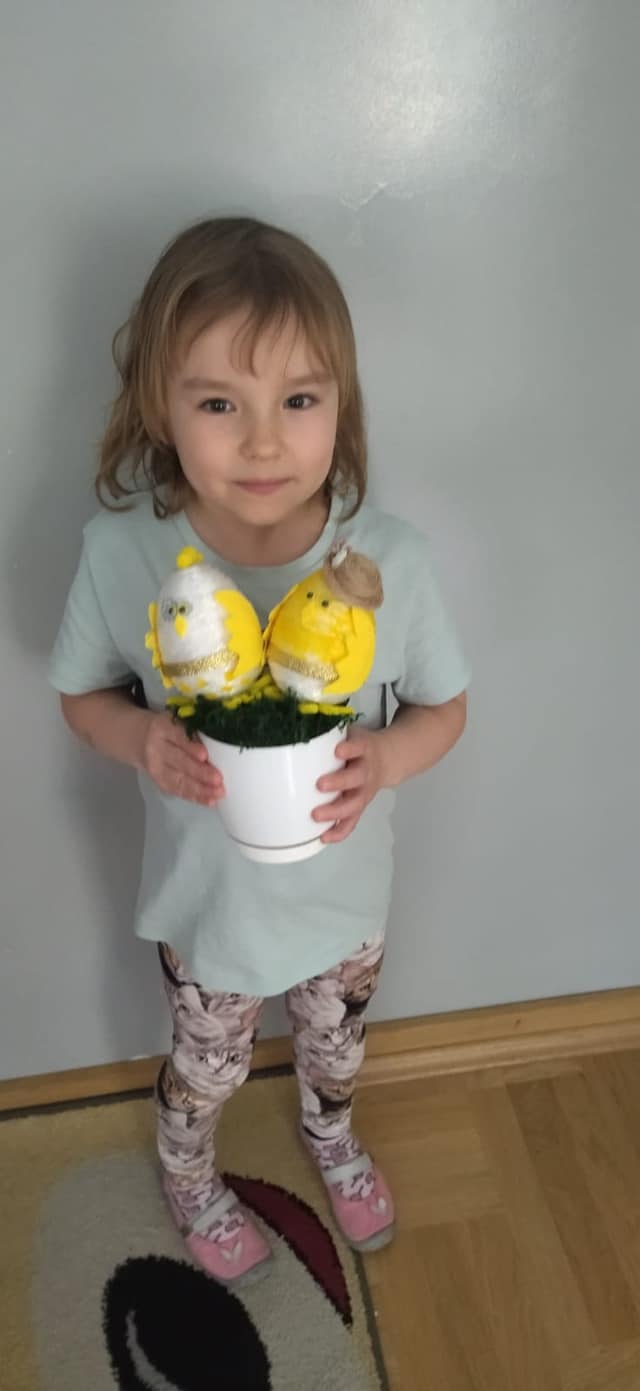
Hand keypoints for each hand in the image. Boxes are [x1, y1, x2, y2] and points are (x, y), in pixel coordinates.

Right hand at [138, 712, 224, 806]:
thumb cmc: (170, 729)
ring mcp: (156, 766)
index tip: (204, 755)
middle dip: (199, 772)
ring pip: (178, 779)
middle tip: (218, 779)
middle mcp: (157, 747)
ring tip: (217, 793)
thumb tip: (222, 746)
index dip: (190, 746)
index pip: (177, 736)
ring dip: (200, 789)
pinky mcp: (158, 781)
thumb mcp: (178, 722)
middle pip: (178, 760)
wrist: (140, 738)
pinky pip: (177, 790)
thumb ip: (195, 731)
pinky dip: (195, 797)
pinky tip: (209, 801)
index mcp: (163, 727)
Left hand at [313, 728, 387, 843]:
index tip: (337, 751)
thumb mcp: (350, 732)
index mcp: (364, 749)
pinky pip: (352, 822)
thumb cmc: (359, 746)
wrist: (388, 758)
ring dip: (336, 811)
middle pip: (356, 778)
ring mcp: (365, 791)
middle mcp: (366, 771)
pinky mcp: (361, 806)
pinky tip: (323, 837)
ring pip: (354, 804)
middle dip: (339, 782)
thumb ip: (329, 732)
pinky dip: (339, 831)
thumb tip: (294, 726)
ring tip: (316, 816)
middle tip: (320, 785)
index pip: (359, 747)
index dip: (350, 749)